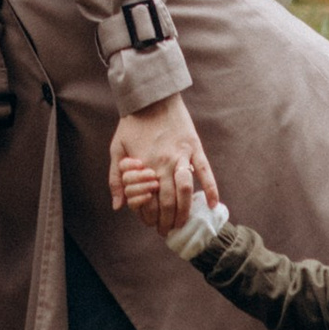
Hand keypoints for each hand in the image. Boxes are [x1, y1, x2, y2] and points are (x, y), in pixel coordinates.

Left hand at [108, 93, 216, 218]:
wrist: (152, 97)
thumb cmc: (132, 123)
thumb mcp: (116, 149)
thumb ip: (115, 178)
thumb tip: (118, 206)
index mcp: (143, 166)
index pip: (148, 202)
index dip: (149, 218)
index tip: (151, 225)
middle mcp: (162, 164)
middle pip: (168, 202)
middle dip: (167, 221)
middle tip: (167, 231)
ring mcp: (180, 156)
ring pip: (185, 191)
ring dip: (185, 211)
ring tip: (183, 224)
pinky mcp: (194, 148)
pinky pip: (205, 172)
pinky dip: (211, 189)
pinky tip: (213, 205)